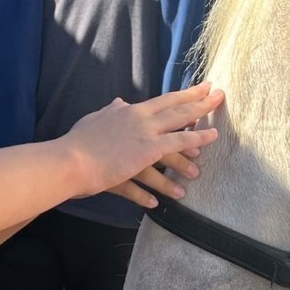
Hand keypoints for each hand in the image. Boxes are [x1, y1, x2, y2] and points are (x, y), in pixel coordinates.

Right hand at [65, 83, 222, 205]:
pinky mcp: (140, 163)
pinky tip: (162, 201)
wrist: (69, 159)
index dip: (188, 94)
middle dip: (202, 106)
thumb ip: (111, 111)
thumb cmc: (78, 140)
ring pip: (175, 148)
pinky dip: (160, 190)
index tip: (205, 87)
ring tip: (197, 172)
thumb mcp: (96, 119)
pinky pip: (156, 177)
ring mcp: (144, 143)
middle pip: (179, 113)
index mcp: (133, 112)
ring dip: (187, 160)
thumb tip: (120, 102)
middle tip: (220, 98)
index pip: (167, 100)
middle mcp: (142, 124)